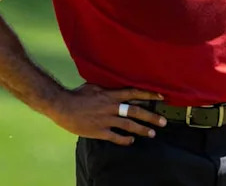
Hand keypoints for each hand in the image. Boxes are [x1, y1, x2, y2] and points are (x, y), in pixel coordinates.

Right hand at [50, 84, 166, 145]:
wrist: (62, 106)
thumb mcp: (94, 86)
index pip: (134, 93)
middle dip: (151, 117)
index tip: (161, 97)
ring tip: (153, 133)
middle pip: (135, 111)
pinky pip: (115, 137)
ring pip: (128, 125)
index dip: (149, 95)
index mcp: (110, 94)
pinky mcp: (99, 131)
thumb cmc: (77, 95)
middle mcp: (111, 107)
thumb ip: (107, 88)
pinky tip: (131, 141)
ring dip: (142, 130)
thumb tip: (116, 85)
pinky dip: (125, 140)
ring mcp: (106, 119)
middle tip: (163, 121)